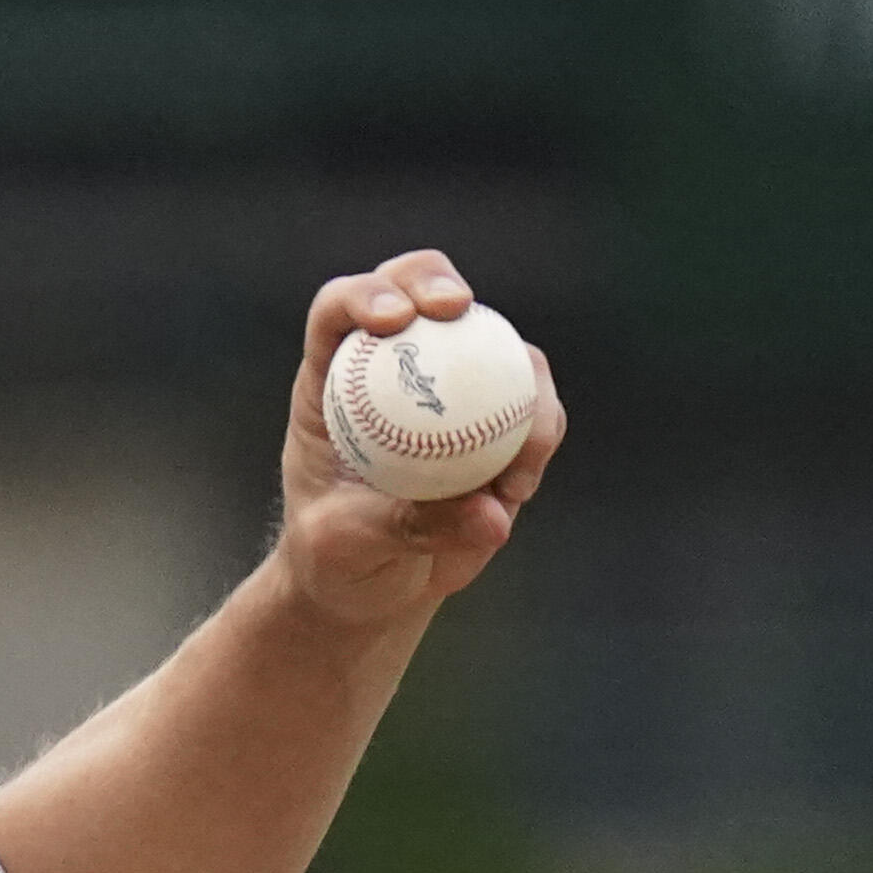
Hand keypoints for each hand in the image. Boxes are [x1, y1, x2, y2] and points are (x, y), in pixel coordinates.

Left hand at [275, 250, 565, 630]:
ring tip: (508, 464)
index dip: (365, 294)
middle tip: (457, 310)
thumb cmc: (336, 562)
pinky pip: (535, 409)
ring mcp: (453, 389)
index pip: (340, 312)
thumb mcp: (347, 549)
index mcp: (334, 382)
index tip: (395, 319)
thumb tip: (491, 513)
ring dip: (516, 380)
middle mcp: (395, 369)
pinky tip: (518, 489)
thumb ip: (407, 526)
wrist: (371, 589)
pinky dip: (538, 437)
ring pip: (497, 346)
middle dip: (437, 283)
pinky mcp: (499, 420)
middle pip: (418, 291)